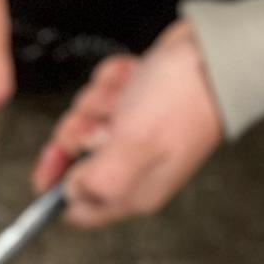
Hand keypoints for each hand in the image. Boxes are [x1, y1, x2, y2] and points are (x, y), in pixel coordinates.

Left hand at [32, 21, 222, 227]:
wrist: (213, 54)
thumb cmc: (182, 100)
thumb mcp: (131, 146)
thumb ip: (96, 180)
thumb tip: (70, 195)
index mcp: (135, 190)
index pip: (82, 208)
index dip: (58, 187)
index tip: (50, 166)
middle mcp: (134, 165)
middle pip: (77, 155)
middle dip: (82, 128)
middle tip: (104, 119)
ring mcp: (135, 132)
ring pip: (88, 117)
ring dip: (102, 98)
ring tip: (129, 92)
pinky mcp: (137, 102)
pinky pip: (105, 91)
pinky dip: (115, 79)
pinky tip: (136, 77)